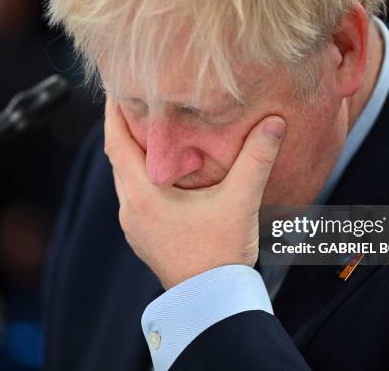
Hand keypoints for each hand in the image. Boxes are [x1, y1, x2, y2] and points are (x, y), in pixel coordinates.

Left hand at [104, 99, 285, 288]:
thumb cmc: (220, 254)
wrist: (212, 302)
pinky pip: (134, 197)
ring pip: (125, 179)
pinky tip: (161, 172)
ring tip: (147, 132)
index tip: (116, 88)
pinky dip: (141, 176)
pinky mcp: (145, 237)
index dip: (113, 112)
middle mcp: (130, 209)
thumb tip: (275, 123)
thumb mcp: (241, 201)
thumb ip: (257, 159)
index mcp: (143, 195)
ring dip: (132, 154)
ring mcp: (135, 226)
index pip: (116, 142)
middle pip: (117, 158)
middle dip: (122, 128)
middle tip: (134, 101)